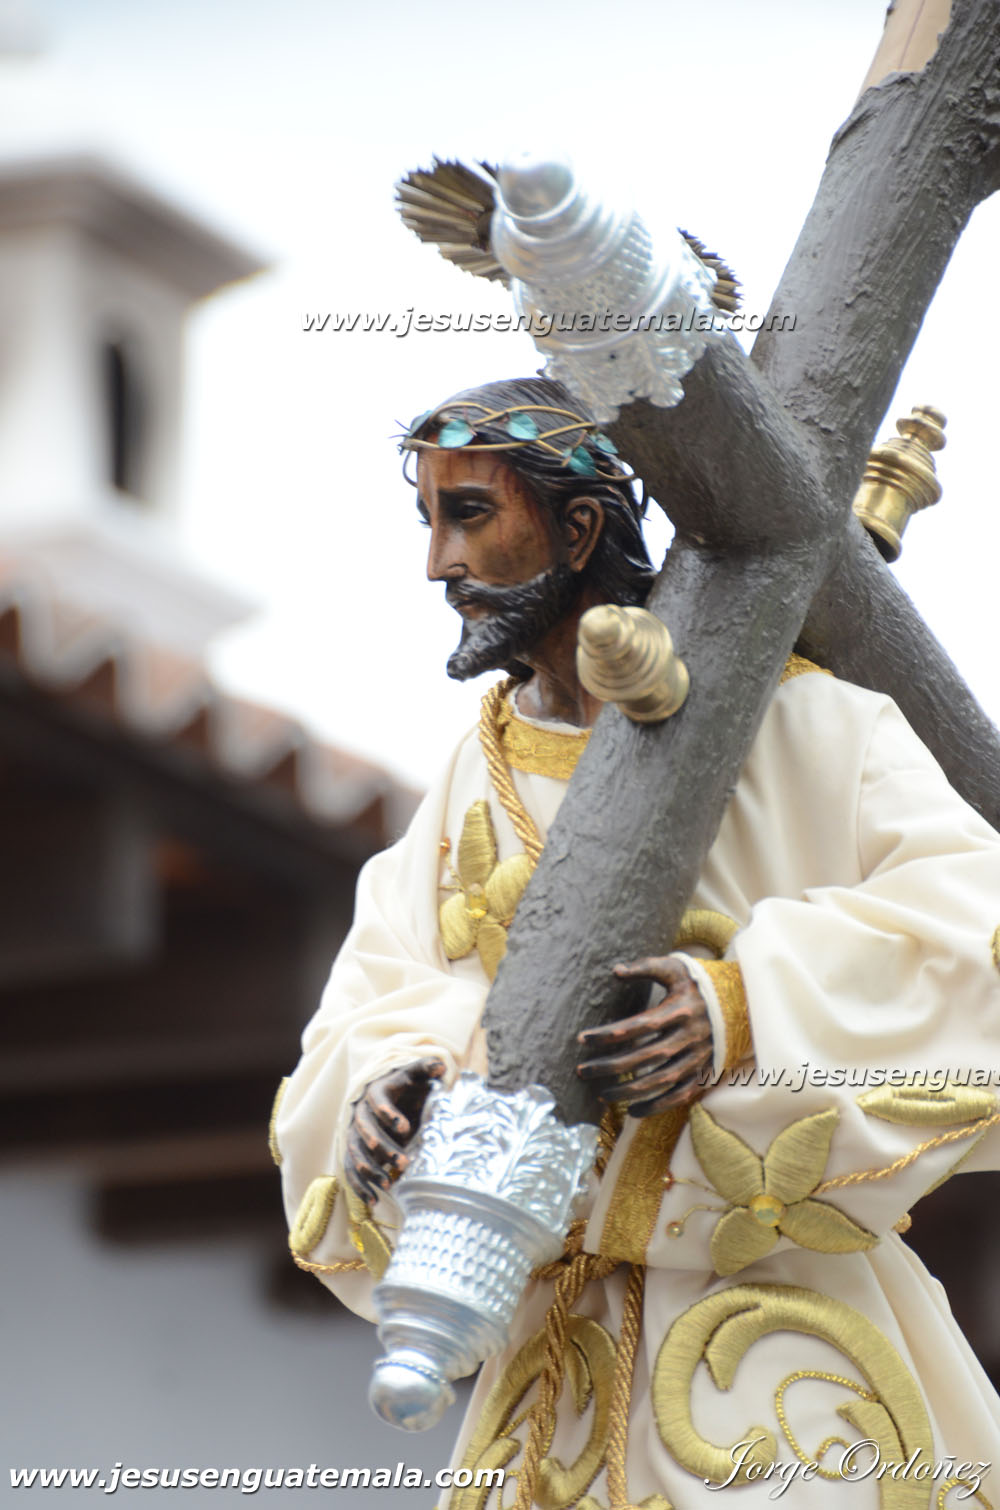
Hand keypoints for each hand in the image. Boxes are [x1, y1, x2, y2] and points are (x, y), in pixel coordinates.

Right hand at [344, 1056, 445, 1203]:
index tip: (405, 1127)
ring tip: (389, 1185)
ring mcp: (353, 1135)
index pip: (376, 1101)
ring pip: (356, 1153)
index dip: (388, 1114)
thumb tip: (440, 1066)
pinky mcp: (353, 1153)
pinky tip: (373, 1200)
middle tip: (404, 1163)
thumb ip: (425, 1069)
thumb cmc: (405, 1088)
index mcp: (374, 1093)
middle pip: (365, 1131)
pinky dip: (359, 1186)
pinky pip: (351, 1171)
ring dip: (371, 1170)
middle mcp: (360, 1114)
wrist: (388, 1097)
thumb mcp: (415, 1076)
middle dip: (383, 1148)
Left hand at [576, 956, 713, 1116]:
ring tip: (601, 1094)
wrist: (742, 1002)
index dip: (609, 1034)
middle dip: (610, 1066)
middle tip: (582, 1071)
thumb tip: (615, 970)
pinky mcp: (706, 1073)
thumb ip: (646, 967)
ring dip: (629, 1091)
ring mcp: (699, 1058)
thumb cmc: (700, 984)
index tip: (583, 1039)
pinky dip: (657, 1106)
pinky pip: (681, 1096)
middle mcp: (689, 1036)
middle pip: (644, 1057)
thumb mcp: (676, 968)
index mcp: (679, 1010)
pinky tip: (633, 1111)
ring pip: (660, 1080)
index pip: (638, 1025)